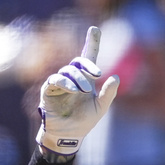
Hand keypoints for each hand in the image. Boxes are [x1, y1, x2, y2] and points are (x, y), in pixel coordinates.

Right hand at [36, 26, 119, 157]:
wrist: (69, 135)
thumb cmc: (85, 121)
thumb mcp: (101, 108)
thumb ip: (108, 93)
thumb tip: (116, 77)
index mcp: (85, 79)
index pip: (88, 57)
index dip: (91, 42)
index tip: (95, 29)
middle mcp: (72, 78)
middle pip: (78, 62)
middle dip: (88, 66)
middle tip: (97, 76)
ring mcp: (59, 83)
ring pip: (67, 71)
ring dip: (77, 79)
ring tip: (84, 91)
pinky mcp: (49, 90)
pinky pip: (55, 80)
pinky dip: (64, 82)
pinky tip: (72, 89)